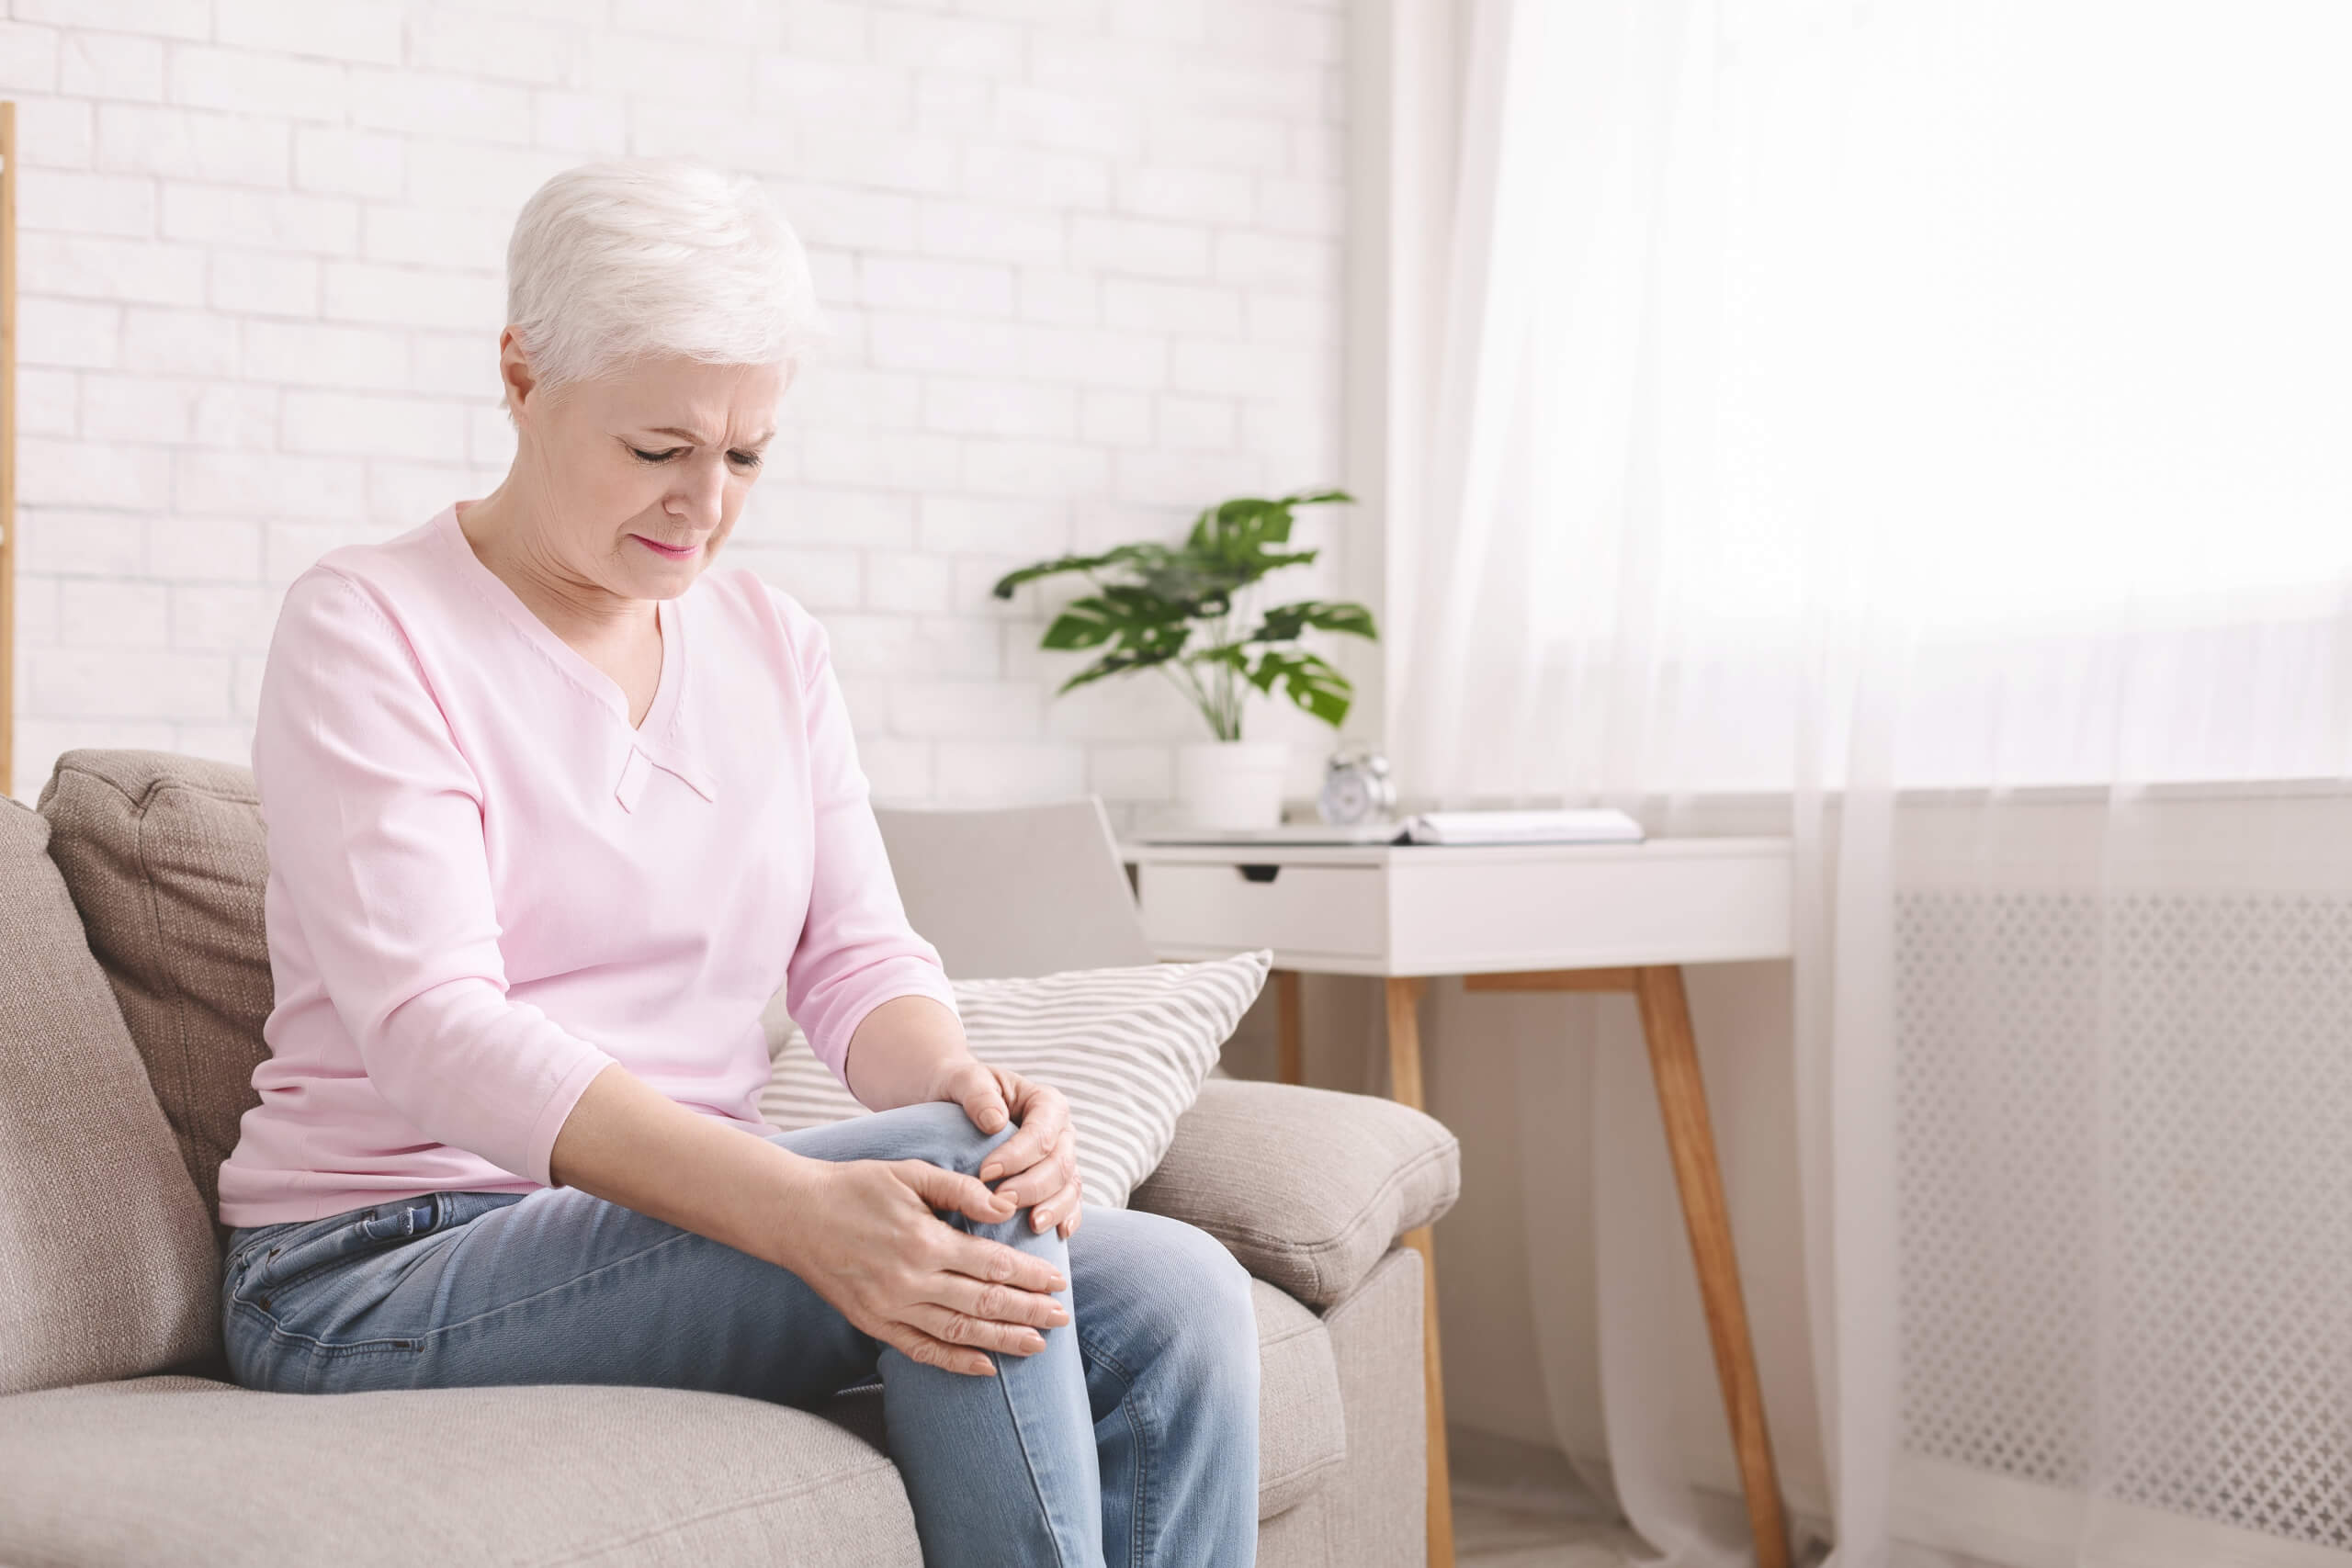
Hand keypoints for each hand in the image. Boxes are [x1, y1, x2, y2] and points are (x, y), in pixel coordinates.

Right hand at [777, 1154, 1071, 1377]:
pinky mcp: (874, 1323)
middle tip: (1062, 1319)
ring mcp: (891, 1308)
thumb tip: (1006, 1207)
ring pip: (959, 1332)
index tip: (1059, 1281)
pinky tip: (984, 1368)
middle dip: (1028, 1312)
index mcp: (925, 1241)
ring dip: (1002, 1341)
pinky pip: (921, 1350)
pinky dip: (955, 1362)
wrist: (795, 1215)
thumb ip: (960, 1190)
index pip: (992, 1264)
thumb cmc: (856, 1187)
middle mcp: (911, 1281)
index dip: (1030, 1275)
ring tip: (1037, 1346)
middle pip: (984, 1303)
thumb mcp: (910, 1173)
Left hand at [928, 1059, 1083, 1239]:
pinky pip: (1070, 1203)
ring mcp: (1061, 1159)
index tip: (985, 1172)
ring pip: (1070, 1187)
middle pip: (1060, 1163)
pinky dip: (1067, 1218)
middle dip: (1033, 1186)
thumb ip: (978, 1094)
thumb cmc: (961, 1090)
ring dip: (1053, 1208)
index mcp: (1045, 1103)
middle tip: (1000, 1202)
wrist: (955, 1104)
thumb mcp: (964, 1080)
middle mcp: (1061, 1132)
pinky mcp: (1056, 1184)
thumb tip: (994, 1122)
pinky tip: (1057, 1235)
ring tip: (1031, 1226)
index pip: (1042, 1132)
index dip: (1018, 1155)